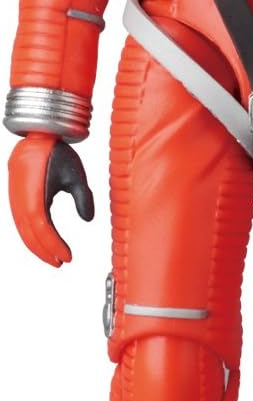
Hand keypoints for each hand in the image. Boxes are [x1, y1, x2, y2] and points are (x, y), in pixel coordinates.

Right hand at [8, 134, 93, 266]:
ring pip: (23, 230)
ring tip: (53, 257)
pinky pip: (21, 223)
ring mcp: (15, 200)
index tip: (67, 257)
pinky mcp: (15, 199)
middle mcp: (21, 199)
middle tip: (61, 263)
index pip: (43, 229)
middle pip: (30, 235)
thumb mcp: (76, 174)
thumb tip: (88, 219)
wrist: (37, 138)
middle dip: (45, 251)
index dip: (54, 246)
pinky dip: (31, 236)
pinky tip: (43, 242)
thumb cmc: (58, 155)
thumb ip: (84, 197)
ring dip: (37, 247)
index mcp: (34, 194)